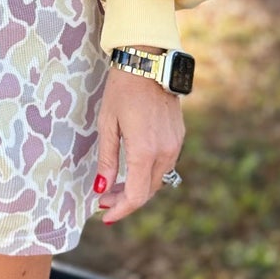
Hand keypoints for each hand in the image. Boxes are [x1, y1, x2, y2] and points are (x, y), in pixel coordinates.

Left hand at [93, 66, 184, 223]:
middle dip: (125, 200)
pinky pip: (165, 165)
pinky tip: (132, 170)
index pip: (136, 195)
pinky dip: (148, 174)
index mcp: (144, 151)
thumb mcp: (107, 124)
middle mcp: (165, 152)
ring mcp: (175, 144)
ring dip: (137, 188)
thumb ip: (106, 159)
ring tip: (114, 187)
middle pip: (147, 191)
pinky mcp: (178, 137)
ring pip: (157, 180)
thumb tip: (100, 189)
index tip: (105, 215)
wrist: (149, 63)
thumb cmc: (122, 90)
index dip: (120, 209)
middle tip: (103, 200)